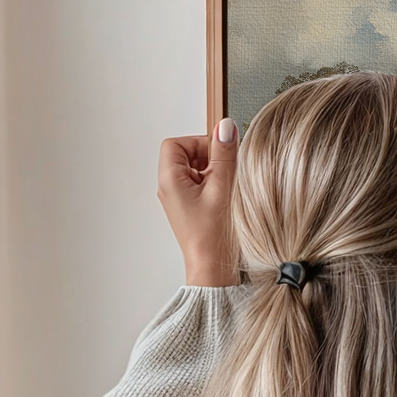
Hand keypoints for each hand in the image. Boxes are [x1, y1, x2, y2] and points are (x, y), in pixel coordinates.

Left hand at [158, 119, 238, 286]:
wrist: (213, 269)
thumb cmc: (213, 236)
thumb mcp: (223, 189)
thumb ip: (224, 155)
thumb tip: (225, 127)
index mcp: (170, 180)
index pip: (176, 144)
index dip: (199, 143)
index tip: (219, 154)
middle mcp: (170, 188)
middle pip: (185, 155)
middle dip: (208, 158)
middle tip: (225, 173)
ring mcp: (179, 199)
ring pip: (195, 170)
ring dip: (214, 173)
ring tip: (226, 190)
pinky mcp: (190, 208)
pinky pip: (200, 185)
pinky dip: (215, 186)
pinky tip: (226, 200)